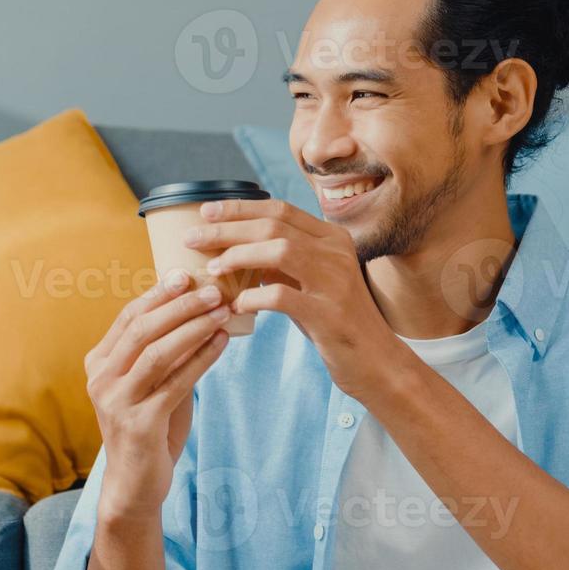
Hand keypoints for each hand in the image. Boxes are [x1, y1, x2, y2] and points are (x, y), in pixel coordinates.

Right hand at [85, 270, 230, 515]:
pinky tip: (222, 343)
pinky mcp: (138, 424)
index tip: (186, 275)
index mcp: (98, 363)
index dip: (158, 294)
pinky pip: (175, 383)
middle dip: (180, 305)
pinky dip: (201, 359)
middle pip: (141, 329)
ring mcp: (116, 402)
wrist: (134, 484)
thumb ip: (161, 352)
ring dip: (193, 327)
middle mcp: (101, 379)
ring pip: (156, 352)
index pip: (128, 317)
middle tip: (213, 289)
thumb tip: (197, 309)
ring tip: (222, 311)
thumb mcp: (148, 384)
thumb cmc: (147, 427)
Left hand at [185, 198, 401, 399]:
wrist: (377, 361)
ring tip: (213, 270)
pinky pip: (282, 297)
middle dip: (226, 229)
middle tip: (192, 238)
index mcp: (332, 238)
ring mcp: (335, 281)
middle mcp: (336, 251)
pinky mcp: (329, 314)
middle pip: (273, 225)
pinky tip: (236, 306)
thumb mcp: (308, 282)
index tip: (205, 211)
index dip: (239, 208)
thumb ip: (279, 262)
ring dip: (238, 257)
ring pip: (278, 250)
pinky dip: (253, 298)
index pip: (279, 209)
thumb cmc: (334, 321)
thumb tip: (231, 248)